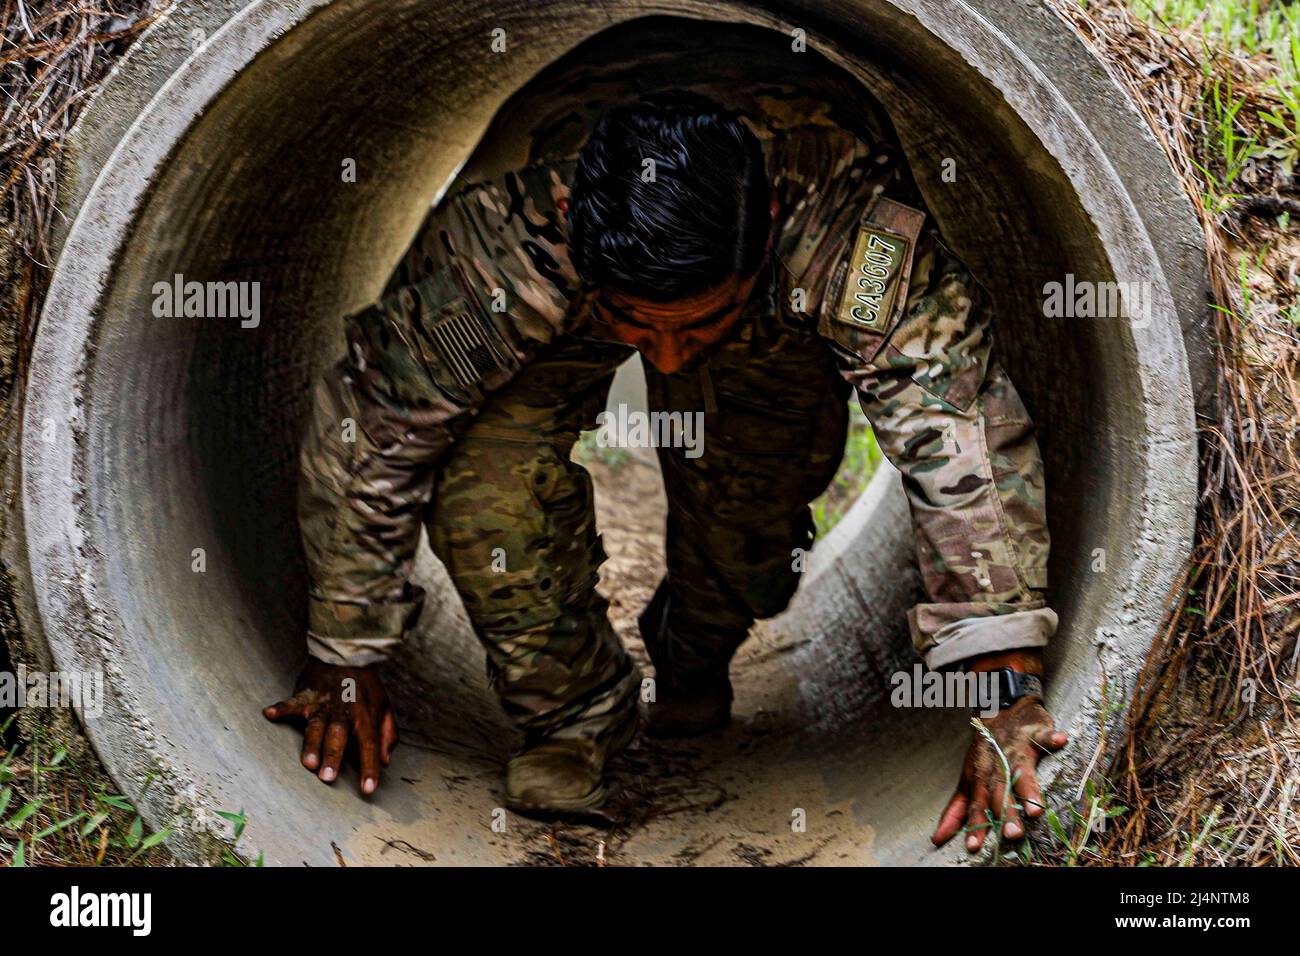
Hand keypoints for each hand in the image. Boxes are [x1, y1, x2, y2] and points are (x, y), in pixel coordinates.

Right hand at [263, 657, 398, 794]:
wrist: (348, 654)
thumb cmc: (366, 687)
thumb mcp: (384, 707)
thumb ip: (387, 735)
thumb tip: (384, 762)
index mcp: (365, 715)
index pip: (369, 744)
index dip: (369, 767)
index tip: (368, 790)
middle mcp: (343, 710)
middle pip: (339, 735)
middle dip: (333, 756)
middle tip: (328, 778)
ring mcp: (322, 703)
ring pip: (316, 725)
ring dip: (311, 743)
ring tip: (308, 763)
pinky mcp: (305, 695)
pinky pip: (291, 702)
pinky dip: (280, 708)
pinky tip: (268, 714)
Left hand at [931, 695, 1067, 851]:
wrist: (997, 706)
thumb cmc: (985, 751)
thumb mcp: (968, 779)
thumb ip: (957, 810)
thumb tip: (937, 839)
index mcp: (980, 778)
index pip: (977, 805)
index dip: (975, 825)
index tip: (973, 847)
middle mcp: (997, 766)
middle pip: (1001, 792)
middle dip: (1005, 813)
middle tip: (1012, 835)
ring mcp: (1015, 749)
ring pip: (1022, 771)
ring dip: (1029, 789)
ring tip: (1036, 809)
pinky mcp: (1033, 733)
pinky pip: (1043, 736)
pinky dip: (1051, 738)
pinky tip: (1061, 741)